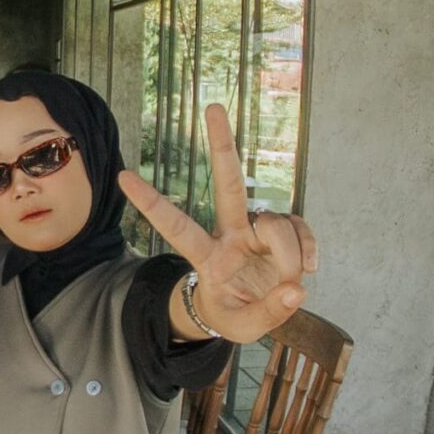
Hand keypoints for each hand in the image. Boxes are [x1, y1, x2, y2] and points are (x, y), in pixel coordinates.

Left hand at [118, 103, 317, 343]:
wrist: (254, 312)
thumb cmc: (234, 313)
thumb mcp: (243, 328)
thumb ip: (267, 312)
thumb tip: (295, 289)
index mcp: (207, 255)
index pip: (176, 226)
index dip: (151, 203)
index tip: (123, 176)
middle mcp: (231, 234)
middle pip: (227, 183)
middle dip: (221, 145)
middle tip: (211, 106)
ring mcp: (258, 230)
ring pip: (275, 222)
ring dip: (288, 253)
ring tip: (291, 282)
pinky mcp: (285, 233)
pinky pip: (301, 230)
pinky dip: (308, 250)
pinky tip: (309, 269)